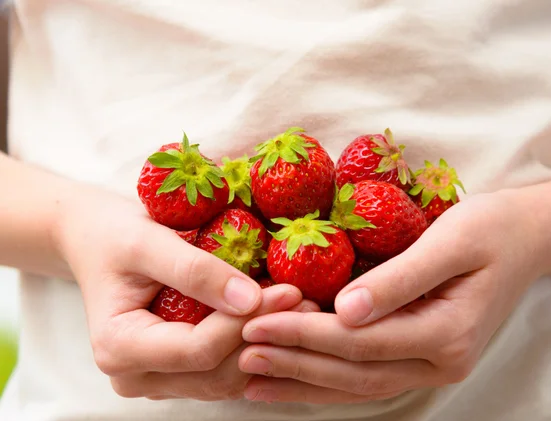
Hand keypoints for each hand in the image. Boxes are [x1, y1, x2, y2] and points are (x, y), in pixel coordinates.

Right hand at [54, 187, 317, 399]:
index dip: (247, 322)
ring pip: (226, 379)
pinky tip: (280, 318)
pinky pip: (224, 370)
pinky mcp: (179, 371)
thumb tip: (250, 300)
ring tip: (304, 309)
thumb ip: (195, 271)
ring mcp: (159, 378)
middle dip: (266, 337)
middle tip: (308, 301)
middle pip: (216, 372)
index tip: (289, 290)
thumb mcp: (149, 242)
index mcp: (119, 347)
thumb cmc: (116, 236)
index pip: (198, 350)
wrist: (99, 242)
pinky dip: (254, 346)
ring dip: (267, 345)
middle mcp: (136, 375)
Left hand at [238, 190, 549, 402]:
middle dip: (294, 363)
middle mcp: (441, 361)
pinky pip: (369, 377)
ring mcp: (434, 365)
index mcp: (449, 332)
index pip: (361, 341)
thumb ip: (399, 278)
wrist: (530, 236)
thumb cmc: (493, 228)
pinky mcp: (424, 356)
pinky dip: (328, 380)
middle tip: (240, 356)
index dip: (305, 335)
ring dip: (303, 382)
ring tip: (253, 380)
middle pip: (354, 371)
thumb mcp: (451, 241)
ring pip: (358, 384)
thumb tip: (344, 311)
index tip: (256, 325)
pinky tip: (295, 379)